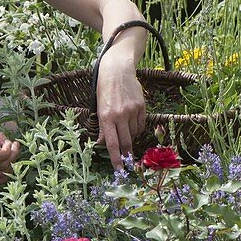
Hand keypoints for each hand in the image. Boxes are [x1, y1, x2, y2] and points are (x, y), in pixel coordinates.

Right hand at [0, 123, 20, 179]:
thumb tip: (7, 143)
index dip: (6, 151)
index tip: (9, 143)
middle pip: (1, 165)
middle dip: (12, 155)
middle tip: (14, 145)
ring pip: (3, 173)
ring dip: (12, 162)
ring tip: (12, 152)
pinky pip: (0, 179)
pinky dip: (7, 171)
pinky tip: (7, 162)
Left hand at [95, 51, 145, 167]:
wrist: (118, 71)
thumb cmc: (104, 90)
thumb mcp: (98, 108)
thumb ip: (101, 128)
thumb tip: (102, 144)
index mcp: (106, 117)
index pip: (112, 144)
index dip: (116, 159)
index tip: (119, 170)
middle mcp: (120, 115)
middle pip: (126, 142)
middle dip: (126, 154)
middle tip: (127, 161)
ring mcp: (132, 111)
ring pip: (134, 134)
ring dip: (130, 137)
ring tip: (125, 129)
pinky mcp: (141, 107)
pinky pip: (141, 125)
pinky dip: (137, 128)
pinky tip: (132, 123)